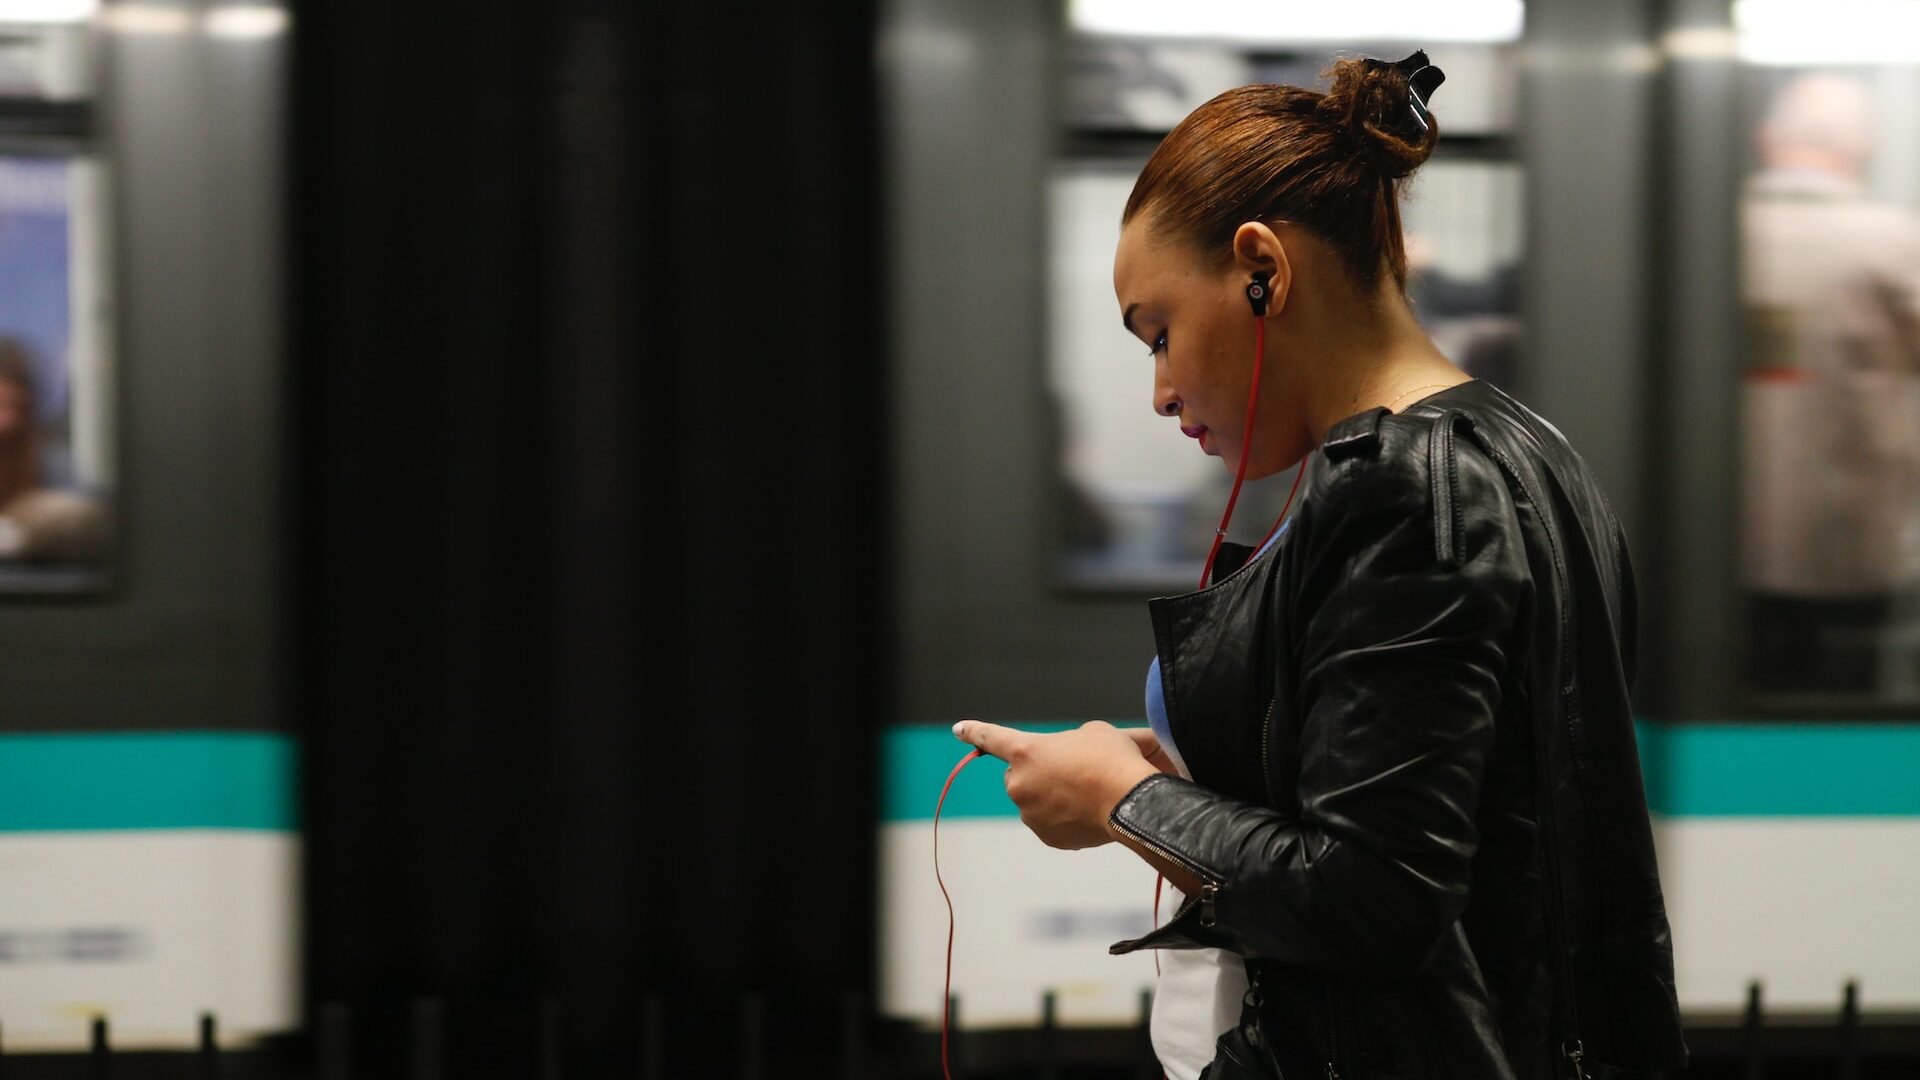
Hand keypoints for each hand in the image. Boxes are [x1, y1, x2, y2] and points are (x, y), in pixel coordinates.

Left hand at [951, 719, 1160, 849]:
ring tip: (1087, 792)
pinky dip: (1064, 818)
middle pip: (1018, 776)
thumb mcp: (1094, 734)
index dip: (974, 732)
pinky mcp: (1046, 837)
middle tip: (1071, 772)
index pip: (993, 738)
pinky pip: (1050, 823)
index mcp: (1026, 751)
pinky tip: (1089, 811)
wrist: (1131, 802)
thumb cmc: (1113, 759)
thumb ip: (1070, 744)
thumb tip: (1072, 759)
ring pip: (1035, 802)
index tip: (958, 730)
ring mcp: (1030, 813)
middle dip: (1036, 774)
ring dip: (1052, 796)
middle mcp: (1019, 783)